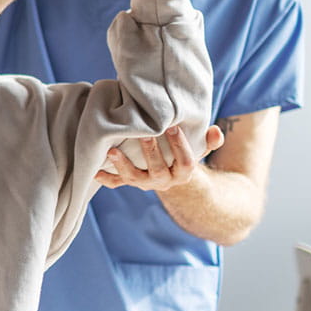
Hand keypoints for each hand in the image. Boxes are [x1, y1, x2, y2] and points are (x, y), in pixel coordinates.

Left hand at [95, 125, 224, 190]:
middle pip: (157, 170)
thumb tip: (215, 131)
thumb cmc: (183, 154)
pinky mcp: (129, 182)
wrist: (170, 174)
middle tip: (143, 133)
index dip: (180, 146)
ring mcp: (145, 183)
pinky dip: (106, 178)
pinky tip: (95, 171)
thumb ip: (209, 141)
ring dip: (122, 166)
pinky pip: (116, 184)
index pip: (185, 162)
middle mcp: (164, 181)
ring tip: (112, 151)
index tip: (173, 127)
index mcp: (183, 173)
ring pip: (134, 178)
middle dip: (150, 152)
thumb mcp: (199, 149)